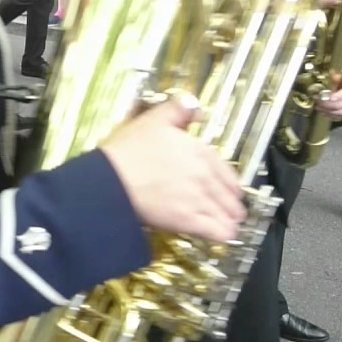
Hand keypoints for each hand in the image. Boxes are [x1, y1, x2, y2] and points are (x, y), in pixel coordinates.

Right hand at [100, 96, 245, 242]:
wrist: (110, 181)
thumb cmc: (127, 152)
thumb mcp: (152, 120)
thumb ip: (178, 110)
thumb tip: (196, 107)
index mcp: (200, 151)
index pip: (229, 172)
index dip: (231, 184)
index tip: (230, 190)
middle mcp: (205, 176)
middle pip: (232, 196)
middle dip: (232, 204)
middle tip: (228, 209)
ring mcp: (199, 200)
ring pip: (229, 215)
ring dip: (229, 219)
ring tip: (225, 223)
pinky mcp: (189, 221)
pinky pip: (220, 232)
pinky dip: (222, 233)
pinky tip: (219, 234)